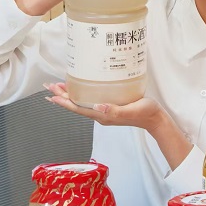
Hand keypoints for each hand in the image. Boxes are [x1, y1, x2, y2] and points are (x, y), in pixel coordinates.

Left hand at [44, 82, 193, 169]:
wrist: (155, 118)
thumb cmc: (145, 112)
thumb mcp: (131, 110)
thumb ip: (114, 110)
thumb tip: (97, 106)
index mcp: (103, 115)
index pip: (79, 108)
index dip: (65, 102)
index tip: (53, 95)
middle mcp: (101, 114)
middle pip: (77, 105)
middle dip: (62, 96)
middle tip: (49, 86)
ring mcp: (105, 111)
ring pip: (82, 103)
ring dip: (69, 95)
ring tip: (59, 87)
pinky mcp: (110, 107)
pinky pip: (90, 101)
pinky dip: (81, 95)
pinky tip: (81, 89)